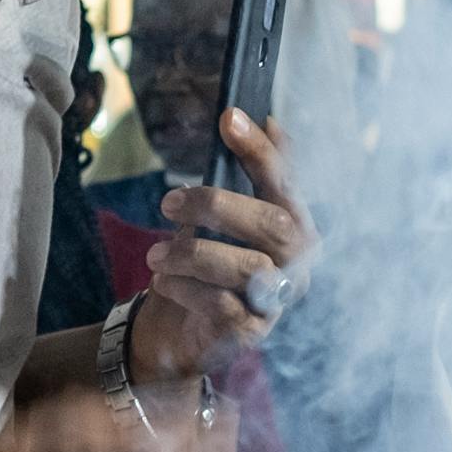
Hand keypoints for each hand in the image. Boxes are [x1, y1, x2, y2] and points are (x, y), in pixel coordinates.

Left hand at [130, 112, 317, 381]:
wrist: (182, 333)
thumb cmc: (206, 268)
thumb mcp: (220, 218)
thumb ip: (247, 176)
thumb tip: (267, 120)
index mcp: (295, 225)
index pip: (285, 182)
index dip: (260, 150)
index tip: (229, 117)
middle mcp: (297, 262)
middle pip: (273, 223)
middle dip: (216, 205)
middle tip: (168, 203)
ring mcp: (277, 299)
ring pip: (246, 266)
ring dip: (191, 254)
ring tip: (154, 255)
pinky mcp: (252, 332)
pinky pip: (223, 305)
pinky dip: (186, 289)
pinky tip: (163, 282)